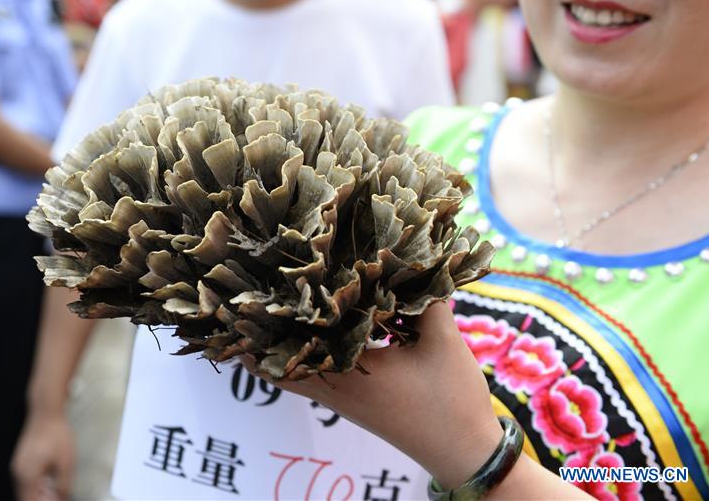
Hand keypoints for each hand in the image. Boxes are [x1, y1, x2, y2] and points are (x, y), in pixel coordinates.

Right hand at [11, 409, 74, 500]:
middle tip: (56, 496)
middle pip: (25, 497)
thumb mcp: (66, 463)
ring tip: (54, 489)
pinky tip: (49, 479)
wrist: (46, 412)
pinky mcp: (21, 459)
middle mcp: (18, 472)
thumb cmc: (56, 434)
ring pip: (25, 489)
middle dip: (40, 499)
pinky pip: (26, 479)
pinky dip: (35, 484)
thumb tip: (62, 498)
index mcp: (27, 476)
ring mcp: (17, 465)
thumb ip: (63, 485)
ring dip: (37, 493)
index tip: (55, 500)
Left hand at [245, 301, 502, 490]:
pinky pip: (309, 377)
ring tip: (265, 309)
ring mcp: (339, 399)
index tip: (251, 289)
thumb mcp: (443, 340)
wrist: (463, 453)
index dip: (267, 317)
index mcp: (348, 372)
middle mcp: (333, 388)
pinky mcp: (350, 403)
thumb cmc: (452, 401)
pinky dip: (299, 356)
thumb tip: (408, 254)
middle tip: (244, 297)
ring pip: (289, 373)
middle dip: (257, 334)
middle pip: (274, 364)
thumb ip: (423, 297)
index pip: (292, 341)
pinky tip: (309, 331)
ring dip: (276, 345)